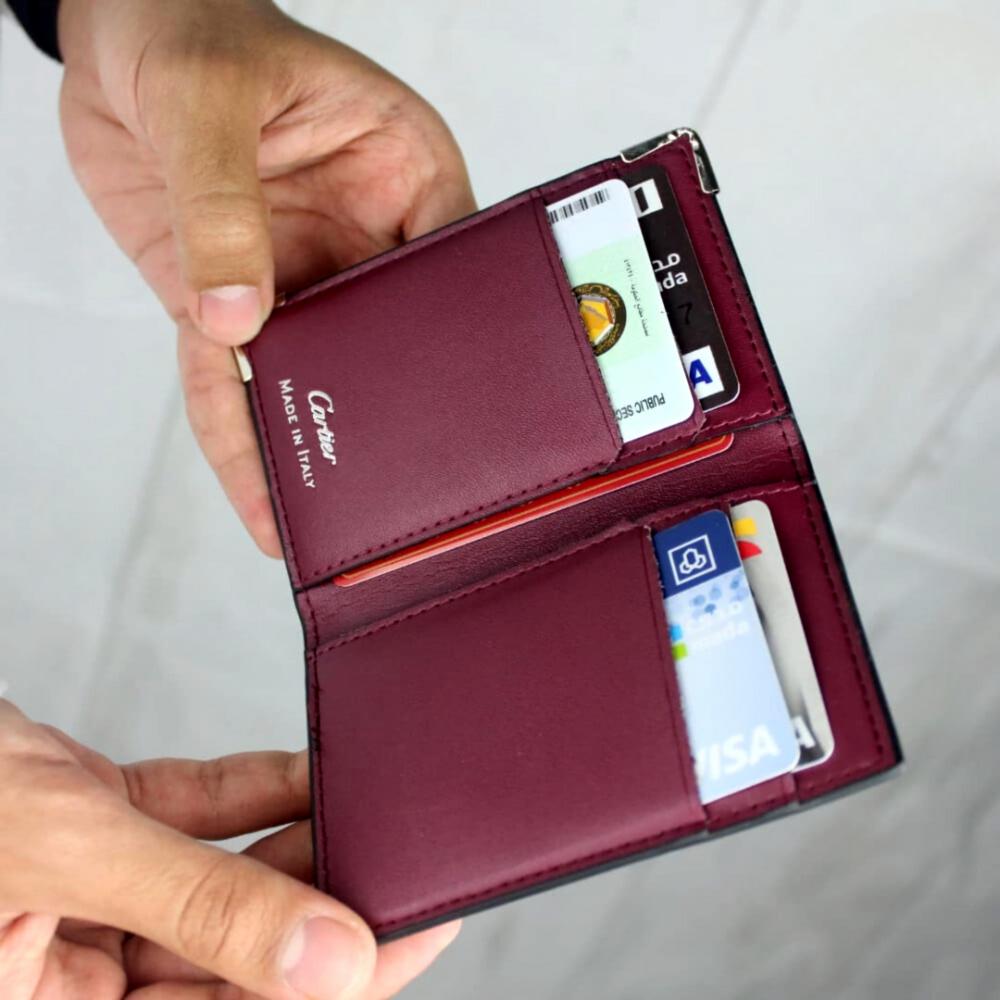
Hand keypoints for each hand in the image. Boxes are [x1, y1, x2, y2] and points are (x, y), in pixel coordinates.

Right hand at [0, 700, 458, 997]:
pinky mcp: (95, 824)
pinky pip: (193, 815)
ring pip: (222, 879)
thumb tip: (329, 961)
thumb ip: (198, 906)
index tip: (418, 927)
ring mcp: (90, 893)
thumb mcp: (65, 855)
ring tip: (376, 808)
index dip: (334, 982)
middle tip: (414, 858)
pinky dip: (254, 789)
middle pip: (235, 952)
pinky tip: (315, 770)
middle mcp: (77, 974)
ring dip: (298, 841)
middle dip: (327, 903)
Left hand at [57, 0, 475, 556]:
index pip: (448, 272)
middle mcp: (361, 236)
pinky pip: (238, 380)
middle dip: (382, 411)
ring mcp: (299, 273)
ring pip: (315, 374)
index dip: (452, 341)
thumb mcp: (210, 102)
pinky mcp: (231, 301)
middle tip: (390, 490)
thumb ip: (223, 206)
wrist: (111, 36)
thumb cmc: (188, 28)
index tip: (450, 411)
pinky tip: (257, 491)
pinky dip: (240, 434)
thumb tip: (238, 318)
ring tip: (324, 521)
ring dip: (311, 439)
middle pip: (386, 340)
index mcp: (400, 177)